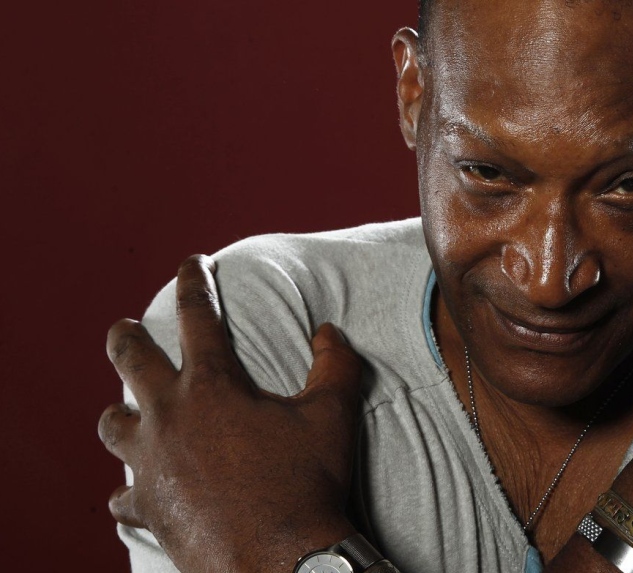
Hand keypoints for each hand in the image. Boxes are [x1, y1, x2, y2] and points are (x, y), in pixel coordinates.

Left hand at [98, 255, 362, 572]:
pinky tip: (133, 491)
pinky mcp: (148, 505)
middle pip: (131, 361)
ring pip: (112, 425)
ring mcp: (152, 463)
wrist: (278, 557)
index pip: (196, 318)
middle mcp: (170, 417)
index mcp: (212, 386)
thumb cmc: (305, 482)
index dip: (193, 283)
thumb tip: (330, 332)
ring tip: (123, 410)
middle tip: (123, 327)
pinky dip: (128, 488)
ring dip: (118, 413)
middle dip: (126, 337)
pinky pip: (123, 493)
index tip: (189, 264)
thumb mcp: (331, 415)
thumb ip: (334, 364)